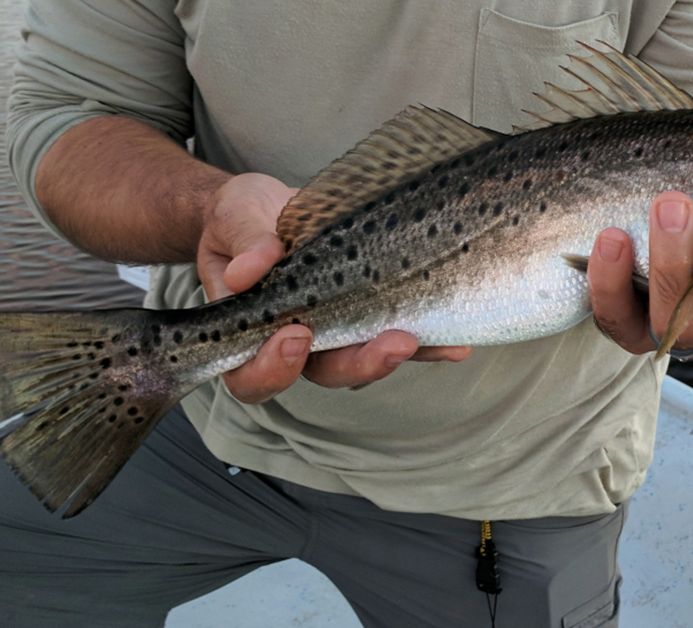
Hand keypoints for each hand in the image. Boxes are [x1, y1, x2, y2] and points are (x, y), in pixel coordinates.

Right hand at [196, 173, 470, 403]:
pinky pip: (401, 335)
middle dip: (362, 363)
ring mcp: (338, 332)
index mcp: (249, 335)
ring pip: (368, 359)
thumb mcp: (235, 218)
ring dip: (401, 355)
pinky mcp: (372, 314)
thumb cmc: (242, 220)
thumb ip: (244, 243)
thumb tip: (247, 271)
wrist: (267, 204)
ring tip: (431, 340)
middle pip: (328, 373)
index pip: (253, 376)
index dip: (272, 369)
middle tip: (393, 344)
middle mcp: (298, 345)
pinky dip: (429, 340)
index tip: (294, 335)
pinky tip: (457, 341)